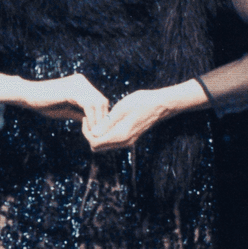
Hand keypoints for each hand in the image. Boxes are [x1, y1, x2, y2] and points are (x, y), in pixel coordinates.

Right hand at [0, 72, 109, 135]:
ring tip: (93, 133)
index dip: (100, 116)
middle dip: (102, 118)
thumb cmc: (44, 104)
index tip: (96, 130)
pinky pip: (88, 106)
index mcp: (81, 83)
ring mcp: (78, 84)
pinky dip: (90, 118)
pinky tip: (86, 129)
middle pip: (102, 100)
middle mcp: (82, 81)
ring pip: (97, 103)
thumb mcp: (66, 110)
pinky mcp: (72, 91)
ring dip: (97, 120)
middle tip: (97, 133)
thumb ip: (80, 114)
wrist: (28, 96)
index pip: (99, 100)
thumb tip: (94, 125)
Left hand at [83, 79, 207, 150]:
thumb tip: (94, 133)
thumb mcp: (122, 108)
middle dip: (90, 135)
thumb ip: (107, 123)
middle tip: (89, 118)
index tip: (86, 118)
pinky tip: (106, 120)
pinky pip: (112, 140)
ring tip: (98, 117)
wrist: (161, 104)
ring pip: (105, 145)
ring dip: (97, 134)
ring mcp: (128, 141)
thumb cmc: (142, 102)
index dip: (86, 133)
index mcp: (121, 135)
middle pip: (98, 147)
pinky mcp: (130, 138)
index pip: (95, 143)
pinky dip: (105, 133)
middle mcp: (124, 142)